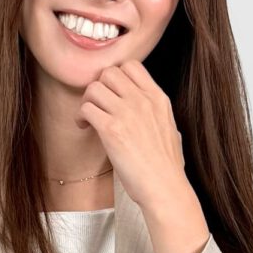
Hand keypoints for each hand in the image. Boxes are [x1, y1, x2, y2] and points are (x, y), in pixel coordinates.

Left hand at [76, 60, 186, 208]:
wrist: (164, 187)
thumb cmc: (168, 167)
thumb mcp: (171, 129)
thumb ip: (158, 116)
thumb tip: (152, 116)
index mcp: (158, 98)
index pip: (131, 65)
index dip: (116, 76)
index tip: (112, 93)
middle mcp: (142, 100)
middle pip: (109, 72)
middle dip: (99, 86)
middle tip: (97, 105)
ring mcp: (126, 113)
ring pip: (94, 87)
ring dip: (87, 101)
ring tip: (89, 118)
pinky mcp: (111, 129)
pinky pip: (86, 108)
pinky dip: (81, 116)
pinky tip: (85, 127)